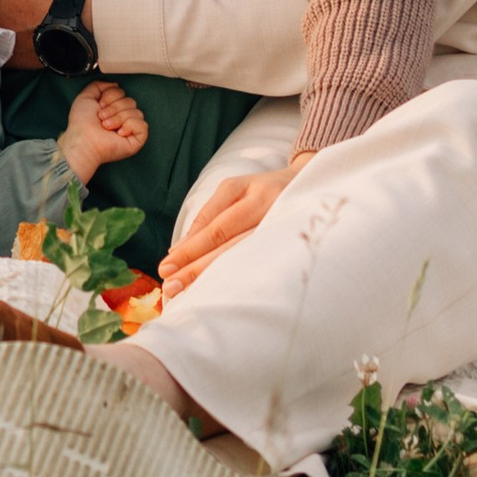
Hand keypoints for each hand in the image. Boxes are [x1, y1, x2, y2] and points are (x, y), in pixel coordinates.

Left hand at [59, 78, 148, 178]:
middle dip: (114, 108)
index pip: (122, 92)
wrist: (83, 139)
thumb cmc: (82, 123)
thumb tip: (114, 84)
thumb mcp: (85, 97)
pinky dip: (130, 126)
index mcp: (113, 108)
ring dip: (118, 118)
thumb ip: (97, 86)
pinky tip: (119, 133)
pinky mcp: (136, 140)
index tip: (99, 105)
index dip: (111, 96)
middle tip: (102, 118)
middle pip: (131, 101)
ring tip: (107, 127)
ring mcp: (130, 129)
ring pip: (137, 112)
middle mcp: (123, 118)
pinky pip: (143, 125)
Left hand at [156, 157, 307, 293]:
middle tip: (171, 286)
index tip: (166, 267)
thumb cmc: (262, 189)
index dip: (190, 250)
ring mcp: (285, 229)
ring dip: (214, 277)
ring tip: (188, 292)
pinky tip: (222, 291)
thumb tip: (179, 249)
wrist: (310, 184)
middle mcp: (271, 211)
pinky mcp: (294, 245)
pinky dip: (238, 278)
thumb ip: (208, 216)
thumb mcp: (234, 190)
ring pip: (246, 258)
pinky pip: (262, 264)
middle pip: (229, 246)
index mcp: (252, 194)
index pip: (216, 228)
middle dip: (197, 268)